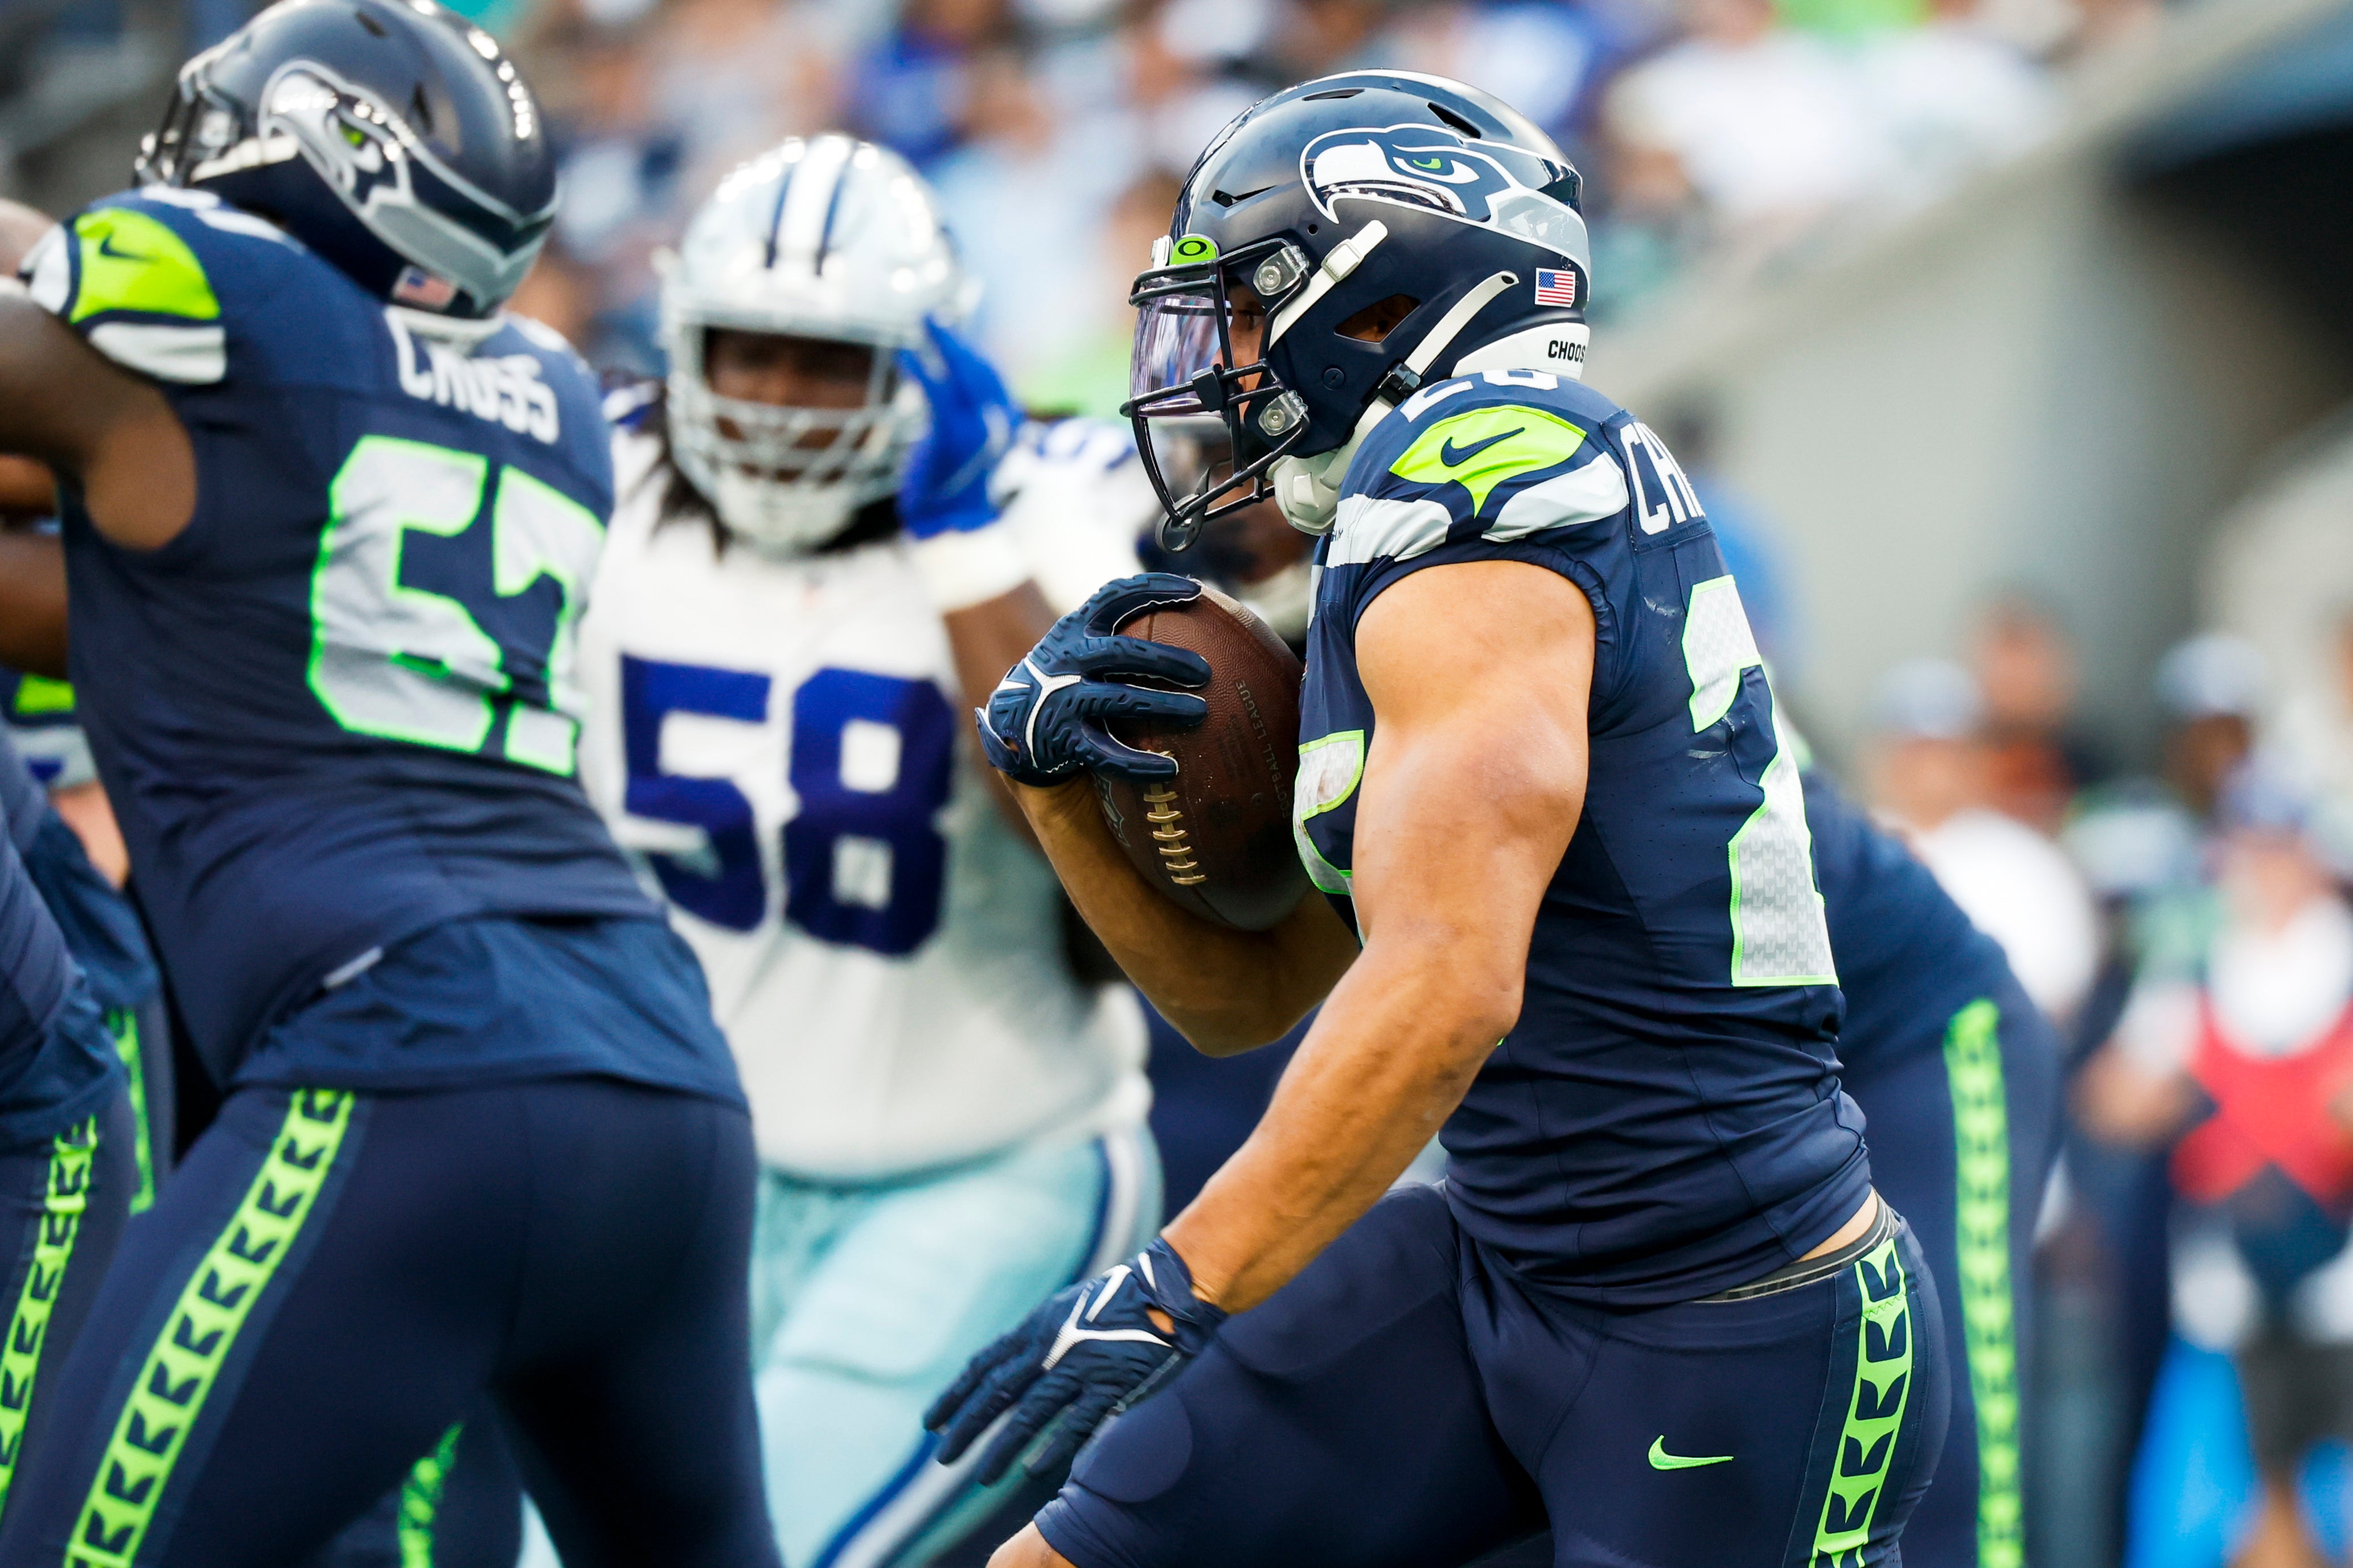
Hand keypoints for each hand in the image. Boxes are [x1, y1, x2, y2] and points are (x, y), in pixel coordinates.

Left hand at [897, 318, 1017, 539]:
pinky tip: (905, 354)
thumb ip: (969, 420)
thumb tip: (958, 389)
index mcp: (1008, 424)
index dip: (969, 353)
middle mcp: (1000, 423)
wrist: (950, 530)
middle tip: (932, 317)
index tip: (949, 337)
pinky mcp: (952, 434)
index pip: (990, 378)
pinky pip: (937, 391)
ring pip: (961, 373)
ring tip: (922, 324)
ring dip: (941, 343)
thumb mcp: (969, 451)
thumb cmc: (955, 492)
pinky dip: (920, 368)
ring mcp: (978, 427)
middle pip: (979, 368)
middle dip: (955, 340)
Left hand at [926, 1237, 1225, 1483]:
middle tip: (943, 1457)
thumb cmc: (1115, 1301)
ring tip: (981, 1476)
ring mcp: (1079, 1367)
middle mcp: (1050, 1346)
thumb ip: (1036, 1338)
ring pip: (1029, 1414)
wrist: (1165, 1291)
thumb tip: (1006, 1368)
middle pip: (996, 1393)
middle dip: (965, 1427)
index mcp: (1036, 1327)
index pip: (983, 1365)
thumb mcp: (1063, 1309)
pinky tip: (1032, 1470)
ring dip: (1001, 1448)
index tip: (932, 1422)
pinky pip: (1076, 1423)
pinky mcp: (1111, 1385)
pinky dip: (1052, 1447)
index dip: (955, 1395)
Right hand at [975, 573, 1209, 785]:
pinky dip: (1140, 764)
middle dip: (1168, 659)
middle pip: (1124, 652)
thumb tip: (1186, 612)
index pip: (1115, 596)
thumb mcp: (1078, 646)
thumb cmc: (1065, 678)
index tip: (1195, 590)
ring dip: (1164, 706)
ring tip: (1200, 711)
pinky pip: (1108, 754)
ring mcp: (1063, 699)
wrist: (1011, 723)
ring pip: (1121, 701)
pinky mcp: (1064, 738)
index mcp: (1075, 630)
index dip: (1155, 589)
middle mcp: (1067, 660)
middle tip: (1205, 671)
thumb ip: (1115, 632)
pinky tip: (1171, 769)